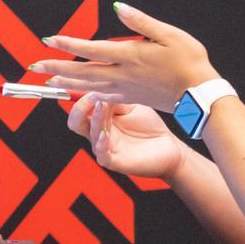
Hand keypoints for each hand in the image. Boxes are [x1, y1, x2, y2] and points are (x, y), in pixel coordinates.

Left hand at [30, 2, 217, 111]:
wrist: (200, 95)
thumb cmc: (189, 62)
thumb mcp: (169, 35)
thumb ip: (141, 22)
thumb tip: (118, 6)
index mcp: (130, 56)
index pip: (91, 49)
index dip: (69, 44)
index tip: (49, 39)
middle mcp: (123, 74)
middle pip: (83, 71)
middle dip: (57, 67)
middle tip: (35, 66)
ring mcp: (127, 88)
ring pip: (89, 85)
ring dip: (68, 82)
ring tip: (50, 80)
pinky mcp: (133, 97)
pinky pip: (104, 95)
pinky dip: (88, 93)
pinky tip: (81, 93)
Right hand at [67, 93, 187, 180]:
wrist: (169, 148)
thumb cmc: (150, 127)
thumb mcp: (132, 105)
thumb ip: (115, 97)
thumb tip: (100, 86)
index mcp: (100, 119)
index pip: (81, 107)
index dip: (83, 95)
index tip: (92, 82)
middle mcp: (98, 133)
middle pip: (75, 122)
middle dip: (80, 108)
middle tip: (91, 96)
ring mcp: (105, 148)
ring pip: (90, 133)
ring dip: (96, 118)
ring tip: (102, 105)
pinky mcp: (114, 161)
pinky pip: (101, 153)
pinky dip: (101, 142)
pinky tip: (103, 133)